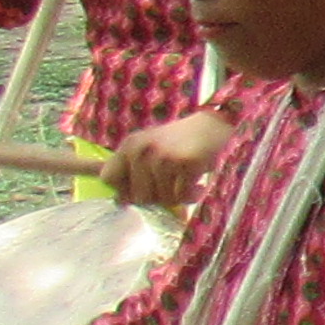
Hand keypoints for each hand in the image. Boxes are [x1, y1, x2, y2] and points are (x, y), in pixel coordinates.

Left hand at [100, 108, 231, 211]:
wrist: (216, 124)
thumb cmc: (182, 141)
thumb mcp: (150, 147)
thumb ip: (130, 168)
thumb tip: (114, 196)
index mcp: (130, 146)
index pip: (108, 178)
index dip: (123, 190)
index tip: (141, 188)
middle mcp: (142, 150)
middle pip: (139, 197)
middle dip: (158, 198)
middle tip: (173, 185)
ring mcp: (163, 157)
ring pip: (164, 200)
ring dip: (179, 197)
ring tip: (188, 181)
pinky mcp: (185, 164)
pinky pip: (183, 196)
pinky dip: (193, 195)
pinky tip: (199, 184)